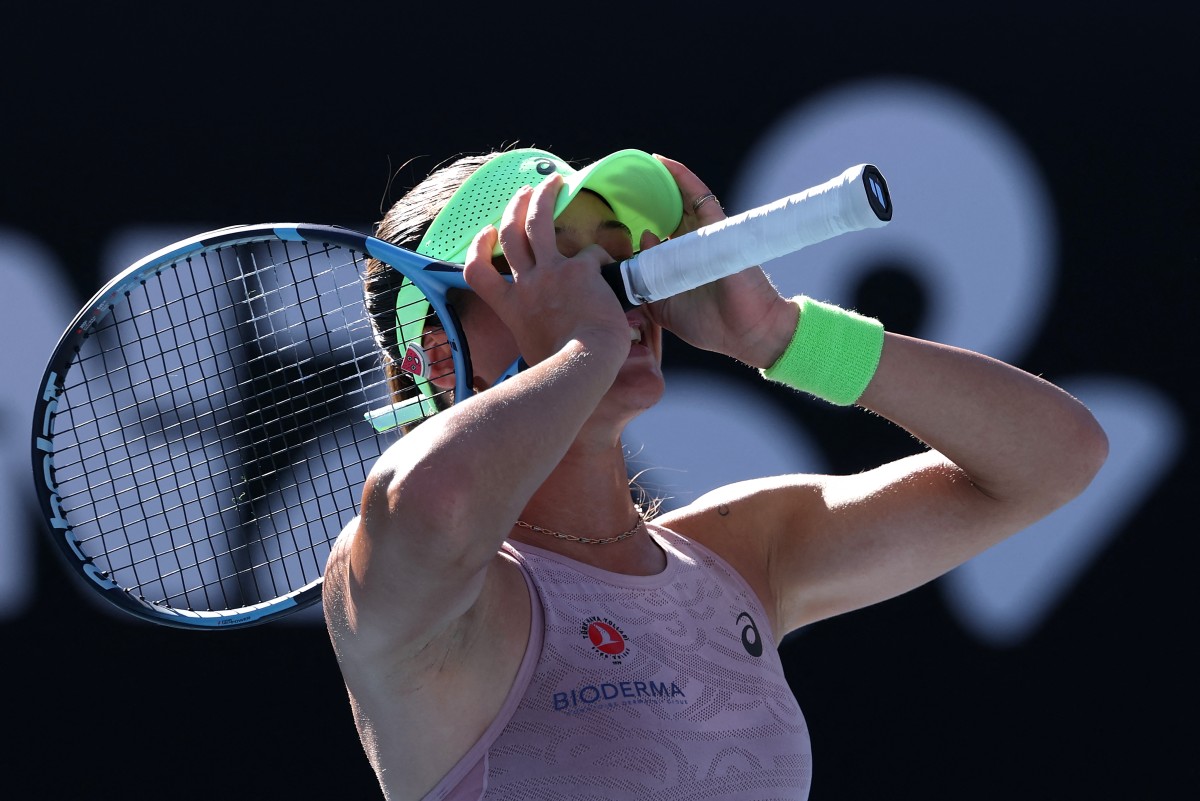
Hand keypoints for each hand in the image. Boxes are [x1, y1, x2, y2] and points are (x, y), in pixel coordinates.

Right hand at [463, 174, 630, 369]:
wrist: (581, 366)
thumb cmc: (561, 369)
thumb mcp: (531, 351)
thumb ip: (533, 333)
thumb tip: (541, 337)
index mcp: (510, 307)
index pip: (477, 272)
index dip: (478, 247)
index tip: (487, 233)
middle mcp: (525, 285)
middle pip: (510, 234)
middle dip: (515, 208)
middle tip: (524, 193)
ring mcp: (550, 274)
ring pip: (539, 223)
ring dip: (543, 198)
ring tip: (553, 182)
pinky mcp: (580, 270)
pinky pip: (591, 252)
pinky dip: (600, 254)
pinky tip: (611, 262)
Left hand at [642, 155, 796, 368]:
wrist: (747, 333)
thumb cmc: (712, 324)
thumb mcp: (664, 309)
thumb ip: (646, 285)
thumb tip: (638, 250)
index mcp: (682, 262)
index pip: (658, 235)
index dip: (639, 224)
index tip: (613, 215)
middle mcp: (694, 244)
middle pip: (669, 212)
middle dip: (648, 196)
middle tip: (623, 180)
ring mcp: (706, 234)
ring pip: (681, 199)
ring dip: (663, 180)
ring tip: (641, 162)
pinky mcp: (718, 229)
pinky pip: (699, 197)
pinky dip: (682, 178)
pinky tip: (664, 163)